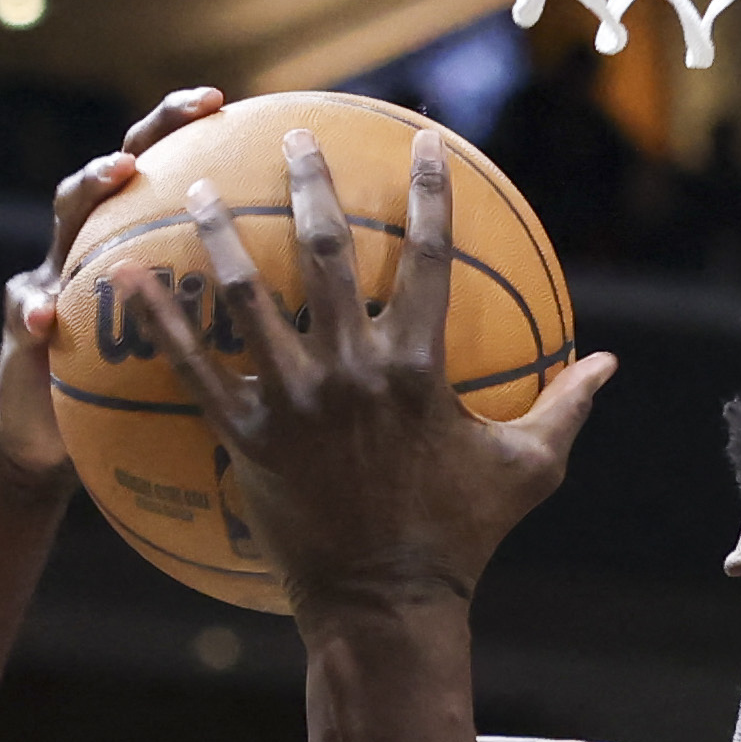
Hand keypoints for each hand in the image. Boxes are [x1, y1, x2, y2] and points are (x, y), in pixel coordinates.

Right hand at [0, 86, 227, 478]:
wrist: (48, 436)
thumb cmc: (127, 395)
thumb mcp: (182, 359)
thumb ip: (224, 322)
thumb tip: (303, 306)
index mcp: (137, 248)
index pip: (173, 175)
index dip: (198, 137)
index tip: (238, 103)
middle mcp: (95, 248)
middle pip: (123, 170)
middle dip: (154, 130)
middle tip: (195, 106)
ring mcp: (53, 279)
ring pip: (69, 218)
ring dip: (92, 186)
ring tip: (118, 170)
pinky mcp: (23, 331)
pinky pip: (26, 315)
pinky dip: (34, 310)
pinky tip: (44, 316)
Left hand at [133, 125, 615, 614]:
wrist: (386, 605)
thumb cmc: (461, 538)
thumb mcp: (528, 470)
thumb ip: (565, 407)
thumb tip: (608, 361)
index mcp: (420, 368)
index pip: (431, 257)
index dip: (429, 192)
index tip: (423, 141)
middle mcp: (354, 370)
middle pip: (329, 252)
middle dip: (314, 182)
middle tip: (298, 136)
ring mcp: (295, 401)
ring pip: (249, 297)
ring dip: (221, 234)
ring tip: (199, 187)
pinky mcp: (248, 437)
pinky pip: (196, 370)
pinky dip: (162, 323)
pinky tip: (132, 278)